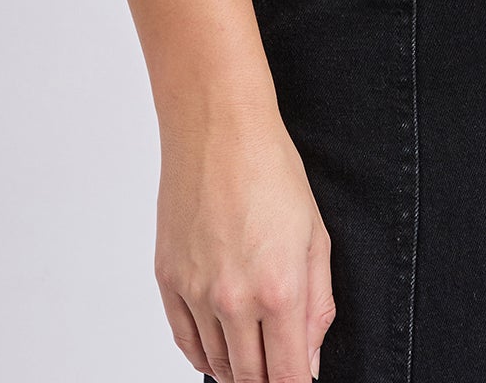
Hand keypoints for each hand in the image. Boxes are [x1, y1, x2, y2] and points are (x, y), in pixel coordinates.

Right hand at [156, 103, 335, 380]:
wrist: (218, 128)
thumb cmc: (271, 170)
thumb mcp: (315, 236)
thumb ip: (317, 307)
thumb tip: (308, 362)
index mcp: (279, 289)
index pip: (286, 375)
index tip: (299, 382)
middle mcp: (233, 299)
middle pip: (249, 377)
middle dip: (267, 381)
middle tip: (277, 368)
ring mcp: (195, 292)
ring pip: (215, 364)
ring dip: (236, 369)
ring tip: (252, 353)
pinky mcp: (167, 280)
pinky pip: (184, 341)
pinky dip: (203, 355)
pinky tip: (218, 350)